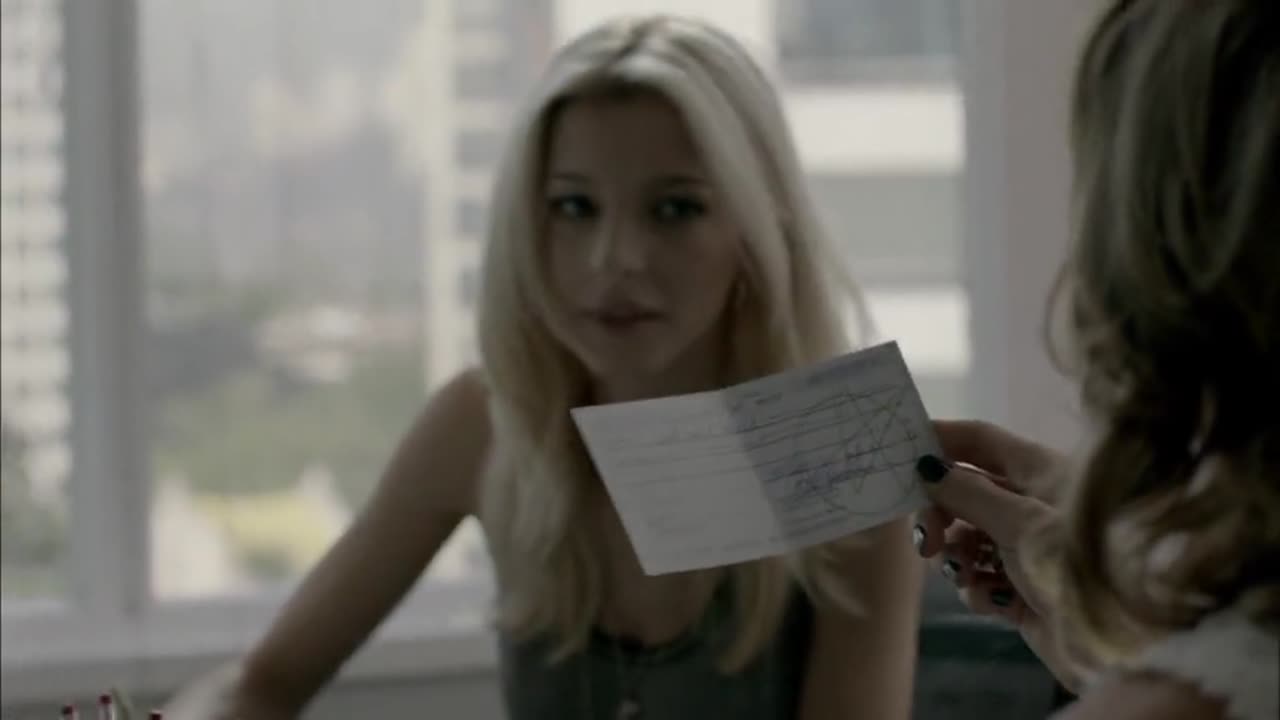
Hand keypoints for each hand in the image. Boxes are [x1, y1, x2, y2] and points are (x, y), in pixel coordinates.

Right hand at [911, 420, 1083, 690]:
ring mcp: (1027, 548)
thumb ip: (969, 494)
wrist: (1125, 647)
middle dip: (941, 513)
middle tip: (926, 540)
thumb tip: (927, 467)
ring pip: (968, 539)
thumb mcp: (1020, 523)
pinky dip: (979, 589)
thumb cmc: (1075, 567)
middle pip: (967, 492)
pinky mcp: (1023, 590)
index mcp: (1041, 472)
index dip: (942, 439)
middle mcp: (1033, 504)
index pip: (981, 441)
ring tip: (964, 575)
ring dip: (957, 556)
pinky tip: (995, 602)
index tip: (901, 451)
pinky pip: (982, 579)